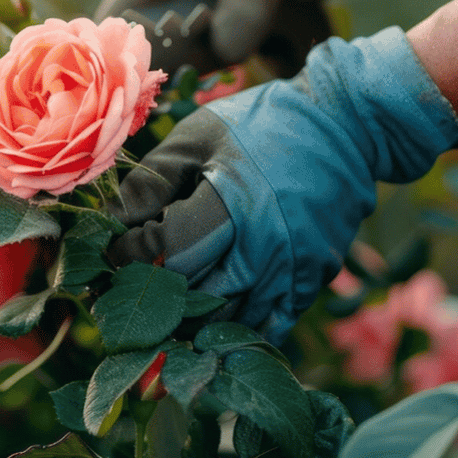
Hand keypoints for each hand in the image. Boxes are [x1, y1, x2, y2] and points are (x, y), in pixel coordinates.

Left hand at [109, 27, 457, 341]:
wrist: (346, 126)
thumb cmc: (260, 126)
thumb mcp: (200, 136)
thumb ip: (153, 180)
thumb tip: (111, 223)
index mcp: (232, 201)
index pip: (166, 249)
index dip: (130, 255)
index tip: (113, 254)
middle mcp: (265, 244)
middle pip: (195, 293)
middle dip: (154, 293)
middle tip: (129, 289)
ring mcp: (293, 268)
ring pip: (229, 320)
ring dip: (191, 322)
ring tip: (163, 312)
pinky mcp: (312, 280)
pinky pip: (269, 327)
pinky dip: (235, 332)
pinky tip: (210, 325)